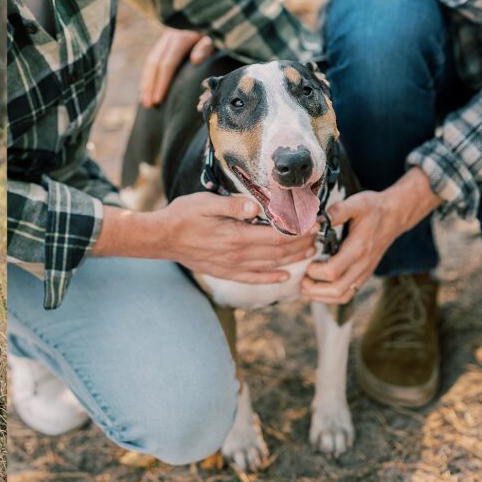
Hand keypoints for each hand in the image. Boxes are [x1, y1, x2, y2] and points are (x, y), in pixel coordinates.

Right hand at [94, 193, 316, 282]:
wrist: (162, 238)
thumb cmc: (183, 216)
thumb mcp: (206, 202)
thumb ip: (232, 205)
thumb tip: (256, 207)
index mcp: (237, 236)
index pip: (277, 236)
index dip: (299, 231)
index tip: (314, 223)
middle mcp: (238, 255)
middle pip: (279, 252)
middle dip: (302, 244)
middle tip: (319, 236)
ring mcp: (232, 266)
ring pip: (271, 266)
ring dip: (293, 260)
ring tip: (310, 252)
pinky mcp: (225, 272)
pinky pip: (253, 279)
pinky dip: (271, 279)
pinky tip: (284, 277)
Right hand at [139, 29, 214, 107]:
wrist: (206, 17)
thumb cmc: (211, 33)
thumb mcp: (211, 39)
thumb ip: (205, 48)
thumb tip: (196, 60)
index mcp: (180, 39)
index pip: (167, 64)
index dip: (161, 83)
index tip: (158, 100)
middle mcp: (168, 38)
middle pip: (154, 64)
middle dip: (150, 86)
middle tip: (148, 104)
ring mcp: (163, 40)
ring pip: (149, 63)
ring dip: (146, 83)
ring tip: (145, 101)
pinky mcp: (162, 44)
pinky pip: (151, 61)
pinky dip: (148, 76)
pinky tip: (146, 89)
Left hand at [302, 169, 441, 303]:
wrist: (394, 215)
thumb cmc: (373, 209)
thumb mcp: (355, 204)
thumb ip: (336, 212)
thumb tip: (315, 221)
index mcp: (358, 249)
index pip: (333, 271)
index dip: (314, 272)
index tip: (306, 263)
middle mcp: (362, 265)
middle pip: (336, 290)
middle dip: (314, 289)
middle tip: (301, 279)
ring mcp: (364, 272)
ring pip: (342, 296)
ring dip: (321, 296)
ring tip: (306, 286)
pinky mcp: (364, 274)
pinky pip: (348, 293)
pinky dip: (331, 296)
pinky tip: (318, 287)